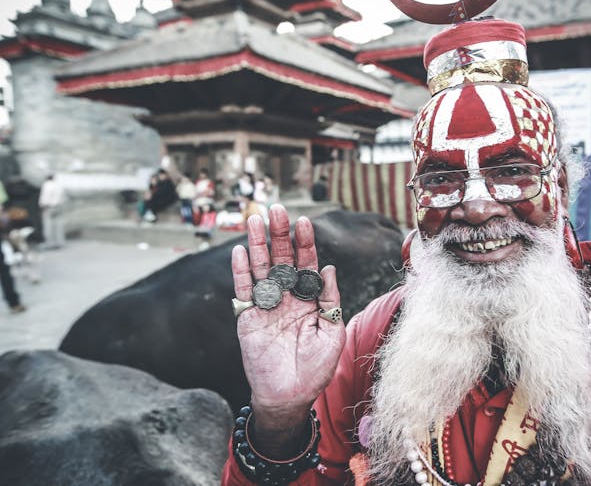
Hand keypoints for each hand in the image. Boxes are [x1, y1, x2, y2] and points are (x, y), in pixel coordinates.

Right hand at [231, 205, 345, 425]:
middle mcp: (287, 297)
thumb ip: (330, 300)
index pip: (306, 264)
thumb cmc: (315, 368)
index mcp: (309, 299)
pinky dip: (241, 271)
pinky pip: (244, 290)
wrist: (289, 396)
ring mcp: (266, 306)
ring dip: (259, 244)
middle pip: (282, 259)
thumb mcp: (332, 333)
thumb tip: (329, 267)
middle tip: (278, 209)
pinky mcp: (247, 318)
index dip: (305, 243)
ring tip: (256, 219)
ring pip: (261, 269)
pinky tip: (241, 250)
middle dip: (280, 234)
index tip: (305, 221)